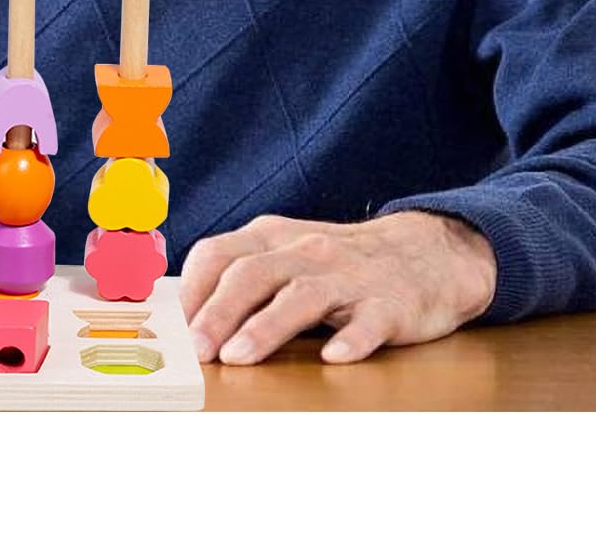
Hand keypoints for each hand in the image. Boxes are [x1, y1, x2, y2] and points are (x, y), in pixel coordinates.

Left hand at [180, 210, 497, 365]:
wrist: (426, 253)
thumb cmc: (340, 264)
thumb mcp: (286, 254)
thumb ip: (242, 276)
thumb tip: (185, 316)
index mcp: (273, 238)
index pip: (218, 253)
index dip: (191, 289)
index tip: (169, 325)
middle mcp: (306, 251)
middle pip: (252, 274)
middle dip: (217, 312)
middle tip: (195, 350)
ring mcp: (348, 276)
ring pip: (301, 296)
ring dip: (265, 327)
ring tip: (238, 357)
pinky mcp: (389, 304)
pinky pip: (369, 321)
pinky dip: (352, 338)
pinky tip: (335, 357)